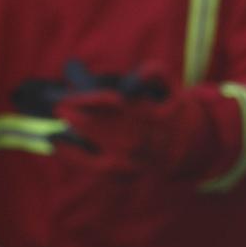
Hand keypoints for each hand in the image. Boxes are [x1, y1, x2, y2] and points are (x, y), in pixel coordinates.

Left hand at [53, 78, 214, 179]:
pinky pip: (88, 166)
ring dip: (69, 132)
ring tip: (58, 120)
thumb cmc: (174, 114)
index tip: (70, 94)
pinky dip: (69, 155)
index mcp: (145, 116)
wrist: (188, 150)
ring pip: (88, 145)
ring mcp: (126, 160)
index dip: (84, 97)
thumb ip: (157, 72)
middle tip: (58, 104)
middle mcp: (134, 140)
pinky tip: (57, 145)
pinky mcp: (120, 174)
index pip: (107, 102)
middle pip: (92, 124)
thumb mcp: (173, 88)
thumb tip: (138, 73)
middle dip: (72, 113)